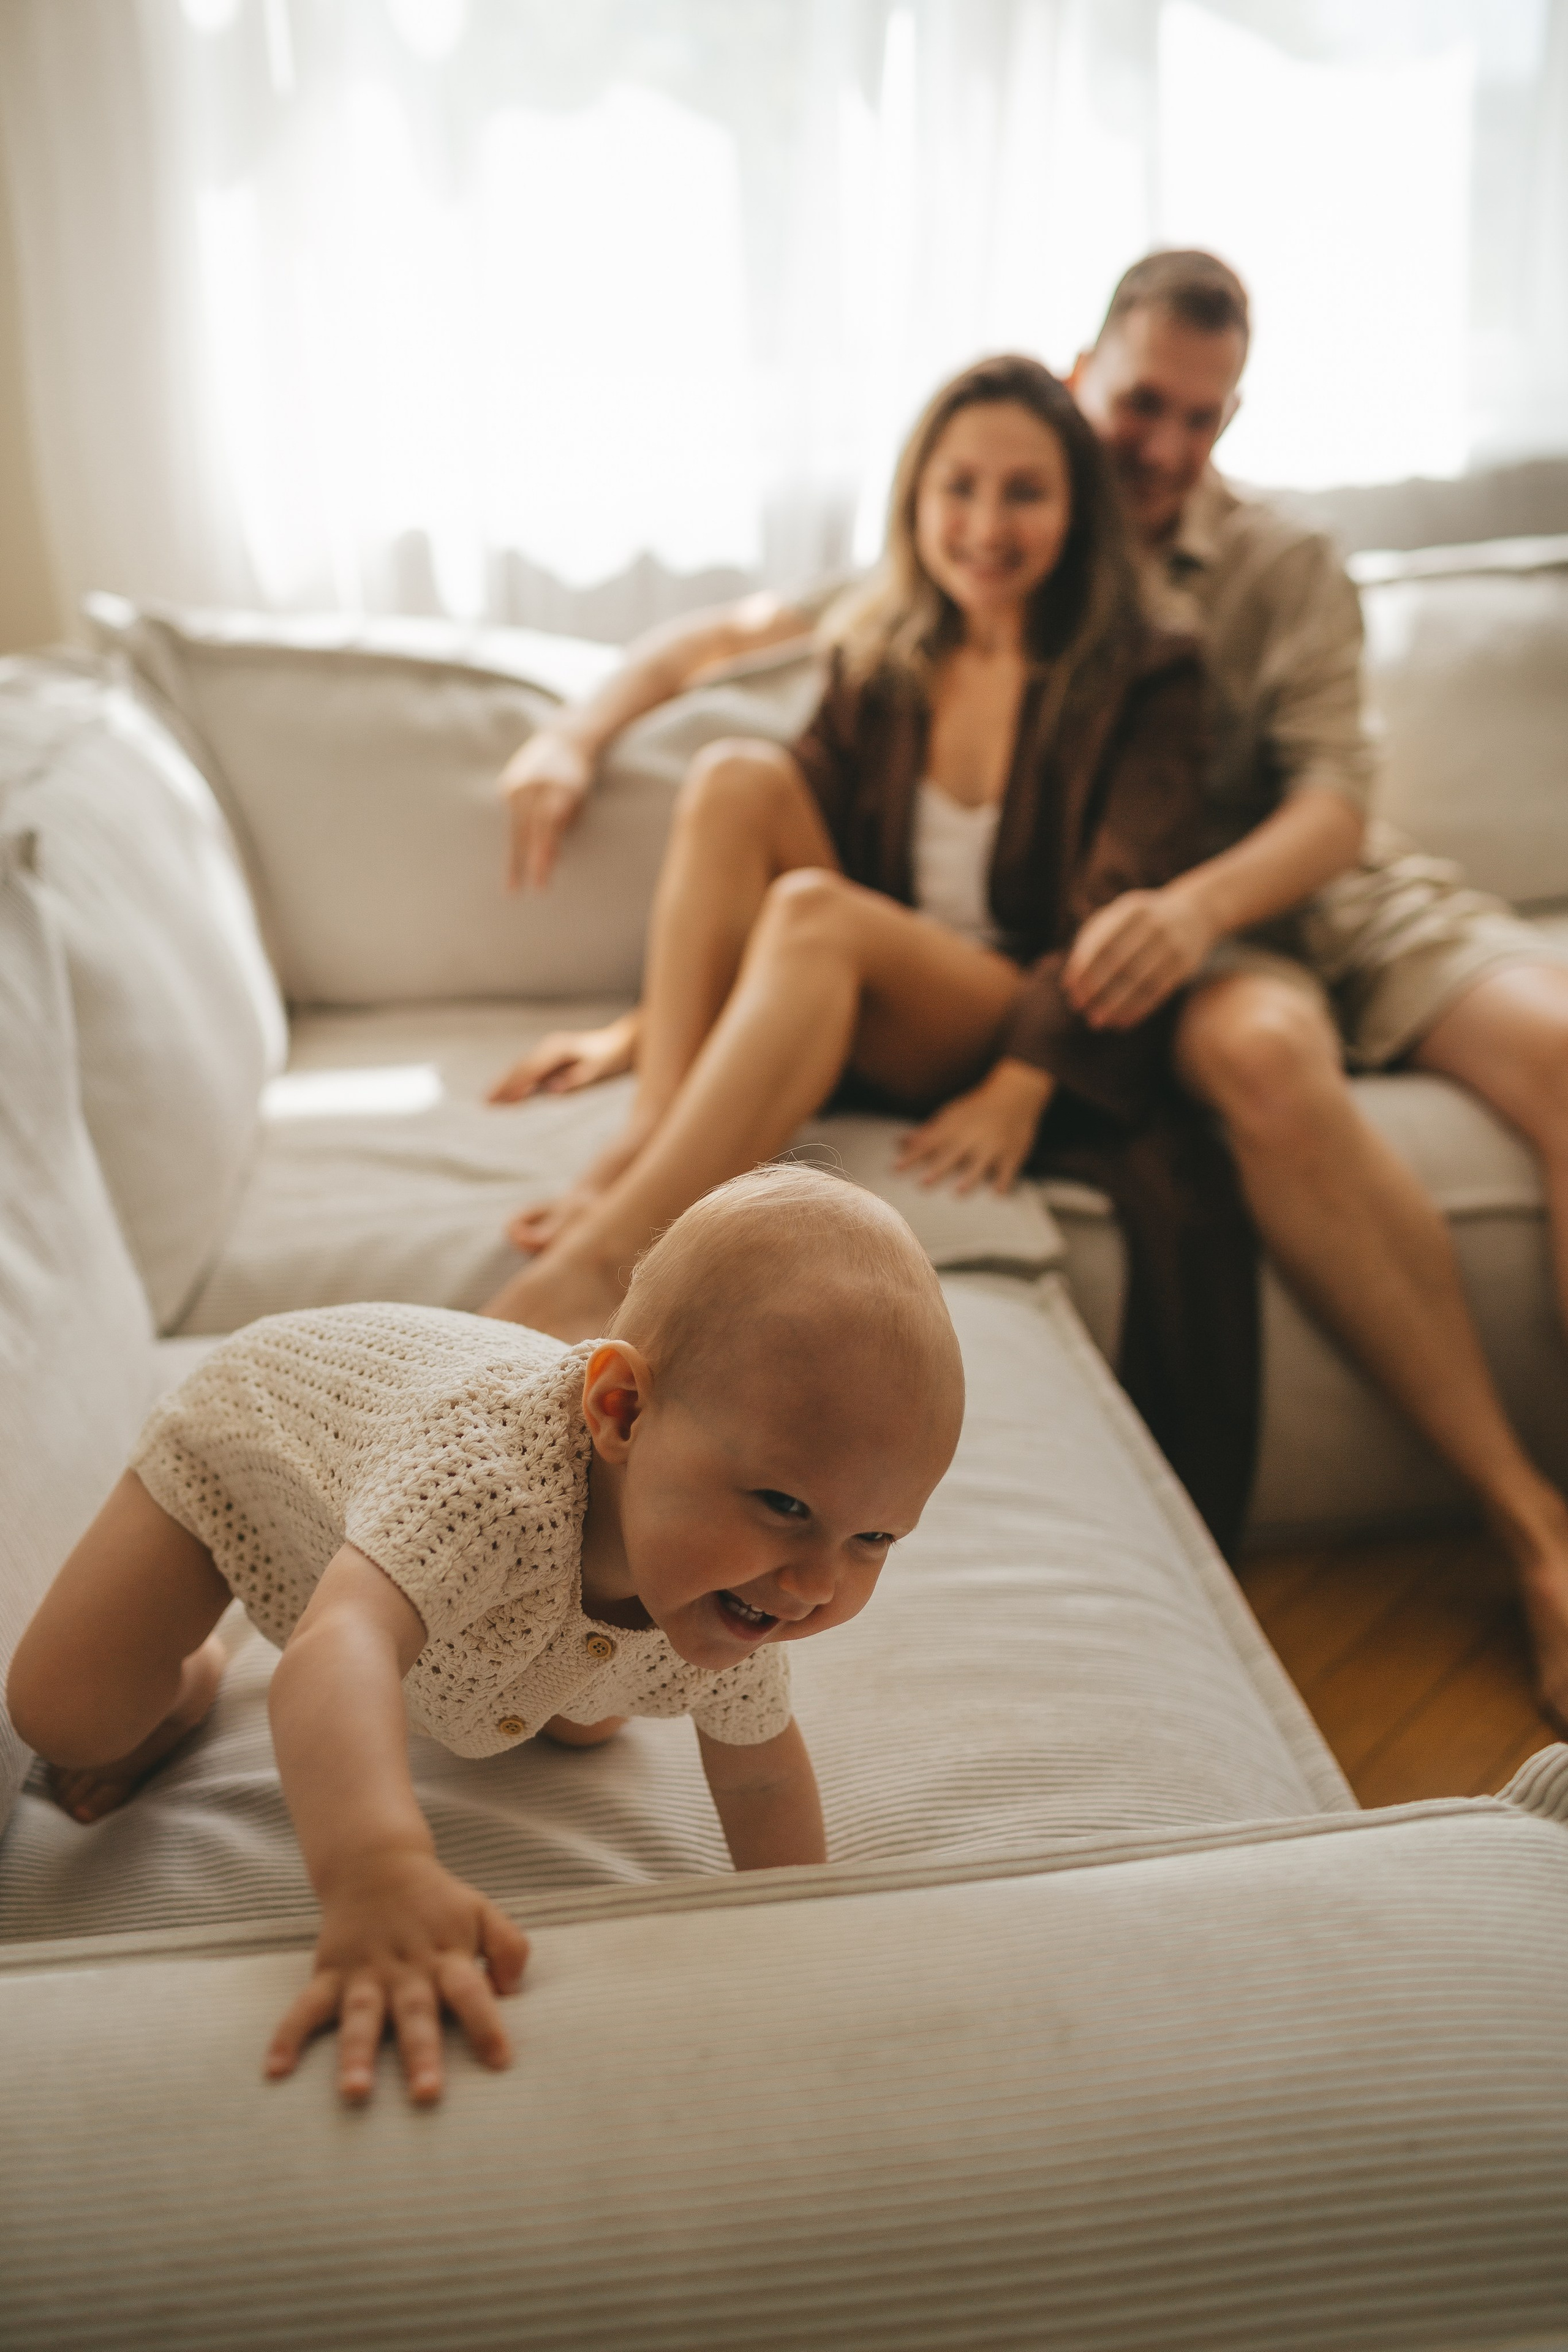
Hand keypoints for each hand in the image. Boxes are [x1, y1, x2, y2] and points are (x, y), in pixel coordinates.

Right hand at [265, 1848, 529, 2104]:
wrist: (377, 1865)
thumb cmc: (438, 1902)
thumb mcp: (482, 1912)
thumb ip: (508, 1947)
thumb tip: (512, 1991)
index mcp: (446, 1955)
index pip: (471, 1992)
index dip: (486, 2025)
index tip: (500, 2063)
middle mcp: (406, 1969)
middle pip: (416, 2013)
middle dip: (421, 2054)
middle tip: (427, 2094)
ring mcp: (364, 1973)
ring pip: (361, 2016)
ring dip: (357, 2054)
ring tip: (355, 2092)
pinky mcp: (330, 1973)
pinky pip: (306, 2006)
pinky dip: (288, 2036)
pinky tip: (275, 2070)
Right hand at [487, 1010, 639, 1104]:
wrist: (622, 1045)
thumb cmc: (611, 1059)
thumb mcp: (598, 1070)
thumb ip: (575, 1080)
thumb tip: (551, 1091)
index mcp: (557, 1050)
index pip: (530, 1070)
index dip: (515, 1086)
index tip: (502, 1101)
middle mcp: (549, 1048)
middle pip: (520, 1068)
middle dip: (502, 1085)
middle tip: (484, 1103)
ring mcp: (548, 1052)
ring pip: (521, 1068)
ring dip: (505, 1083)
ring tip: (488, 1101)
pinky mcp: (551, 1059)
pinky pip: (529, 1071)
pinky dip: (516, 1082)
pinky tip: (509, 1095)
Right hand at [499, 727, 593, 890]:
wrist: (566, 739)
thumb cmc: (580, 777)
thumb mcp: (581, 797)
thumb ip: (567, 822)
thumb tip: (551, 855)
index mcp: (558, 789)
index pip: (549, 828)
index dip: (545, 853)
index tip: (543, 879)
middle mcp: (535, 786)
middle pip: (529, 831)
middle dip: (528, 862)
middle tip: (526, 890)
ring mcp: (518, 784)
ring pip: (516, 829)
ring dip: (514, 859)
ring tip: (511, 886)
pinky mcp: (507, 785)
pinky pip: (512, 818)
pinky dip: (516, 836)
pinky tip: (517, 854)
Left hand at [894, 1059, 1052, 1195]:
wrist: (1015, 1093)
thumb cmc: (977, 1108)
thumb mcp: (950, 1115)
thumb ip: (926, 1133)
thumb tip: (898, 1143)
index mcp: (954, 1128)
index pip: (928, 1144)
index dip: (911, 1157)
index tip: (895, 1169)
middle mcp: (971, 1137)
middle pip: (952, 1155)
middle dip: (938, 1168)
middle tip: (923, 1183)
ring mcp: (993, 1146)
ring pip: (980, 1163)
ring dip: (970, 1177)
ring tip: (959, 1191)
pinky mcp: (1012, 1153)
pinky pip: (1007, 1169)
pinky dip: (1003, 1181)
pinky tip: (997, 1193)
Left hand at [1062, 881, 1217, 1029]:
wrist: (1196, 913)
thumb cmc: (1141, 921)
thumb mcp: (1119, 917)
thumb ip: (1092, 941)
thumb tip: (1071, 982)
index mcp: (1132, 909)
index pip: (1103, 943)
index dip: (1084, 967)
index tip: (1069, 988)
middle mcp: (1155, 924)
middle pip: (1120, 962)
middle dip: (1097, 988)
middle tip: (1079, 1008)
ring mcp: (1174, 944)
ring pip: (1140, 981)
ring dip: (1115, 1005)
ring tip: (1097, 1021)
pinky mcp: (1185, 964)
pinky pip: (1158, 991)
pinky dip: (1138, 1009)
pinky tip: (1122, 1022)